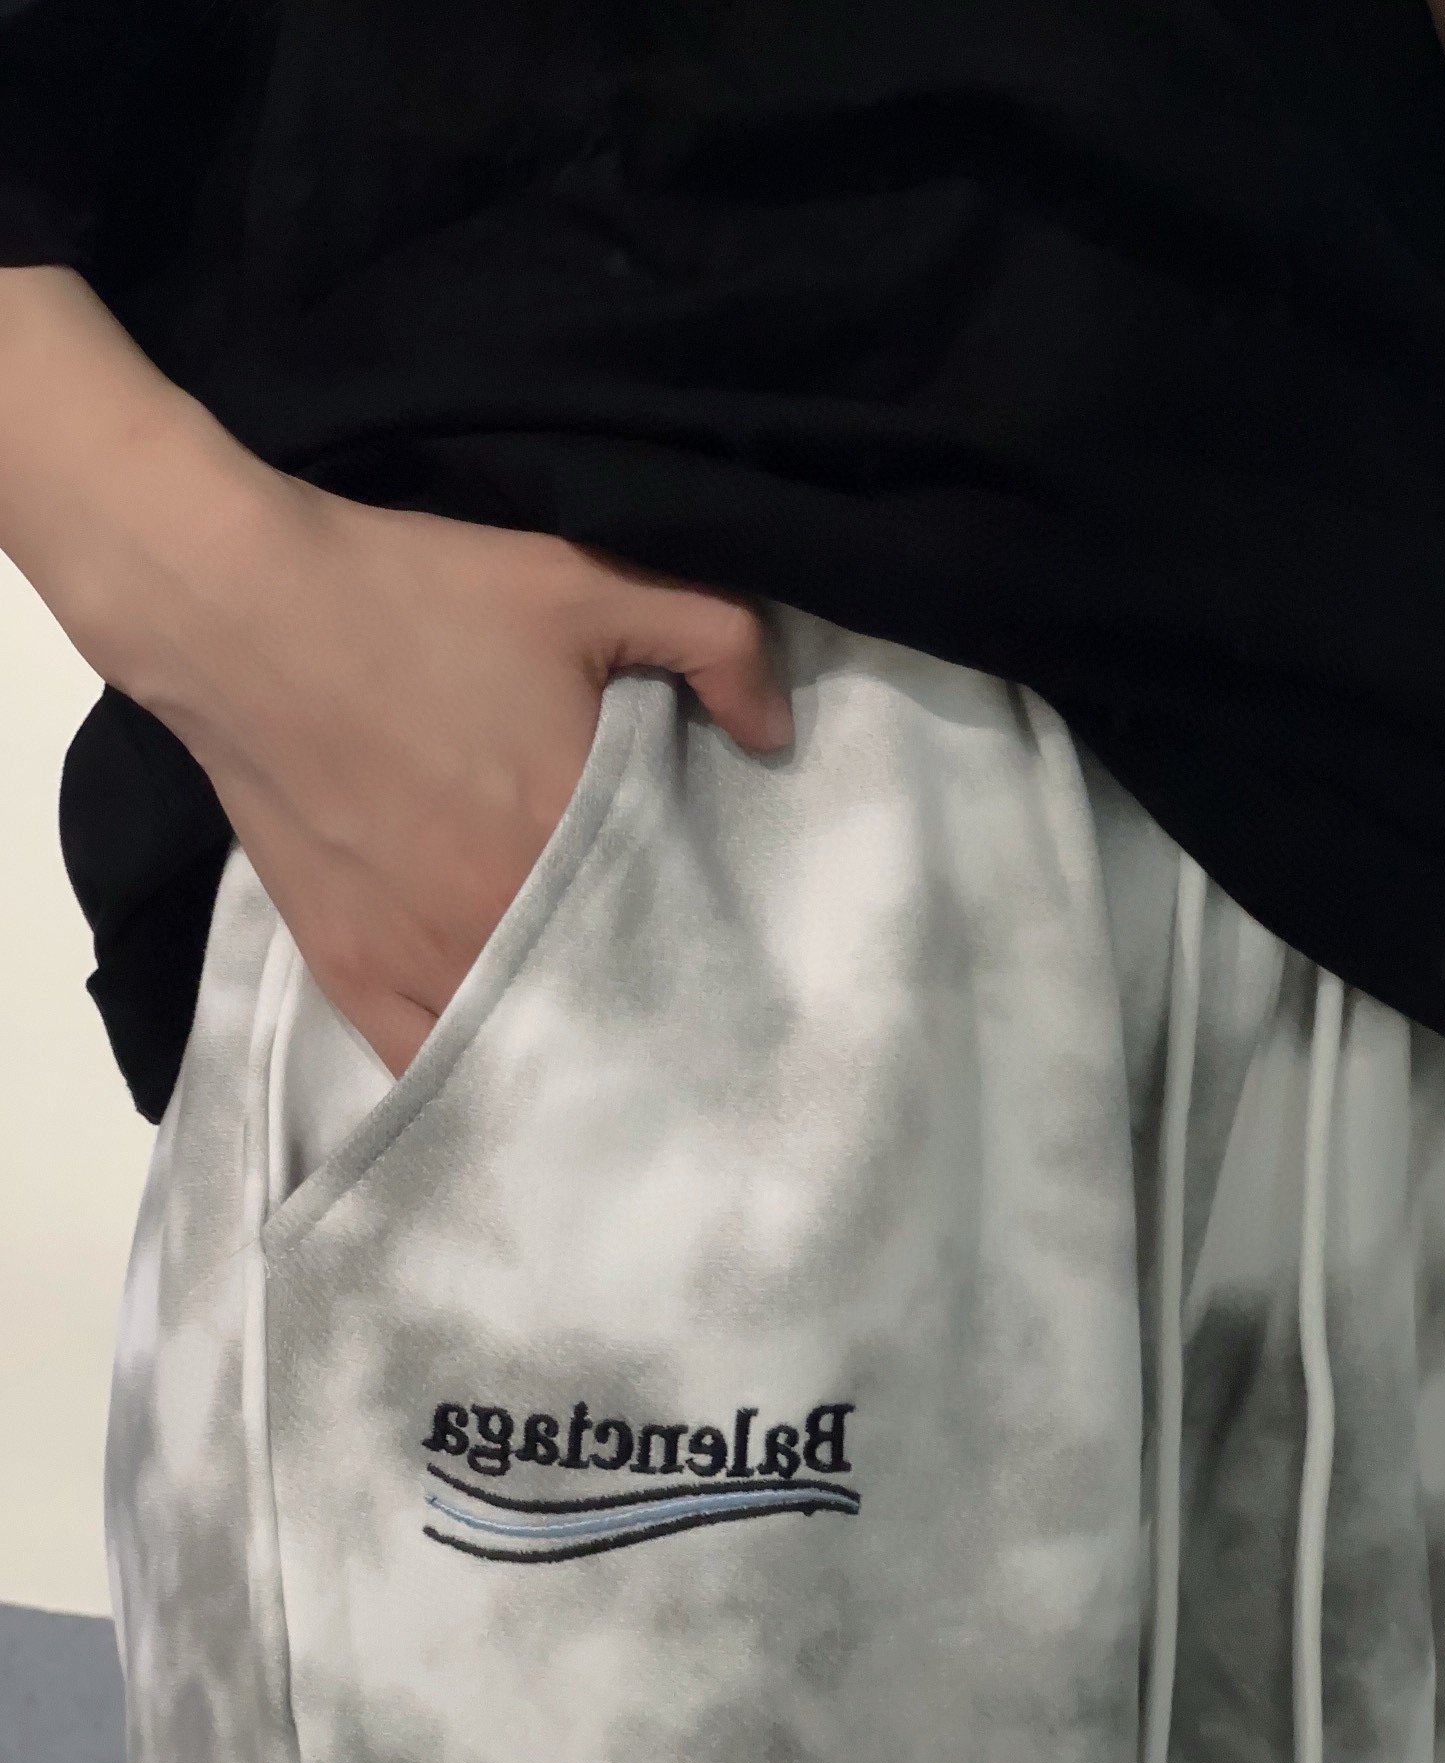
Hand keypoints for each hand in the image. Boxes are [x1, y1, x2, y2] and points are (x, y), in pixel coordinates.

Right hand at [80, 468, 791, 1076]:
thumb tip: (775, 731)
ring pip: (519, 1048)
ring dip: (562, 1046)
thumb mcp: (584, 581)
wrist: (242, 612)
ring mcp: (419, 961)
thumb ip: (714, 640)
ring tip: (600, 1038)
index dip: (710, 946)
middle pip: (603, 1006)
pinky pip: (422, 1064)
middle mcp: (500, 925)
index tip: (739, 954)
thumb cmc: (415, 598)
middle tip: (682, 1006)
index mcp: (573, 842)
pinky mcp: (347, 970)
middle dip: (646, 1009)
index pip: (678, 935)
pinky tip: (504, 1069)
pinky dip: (469, 1072)